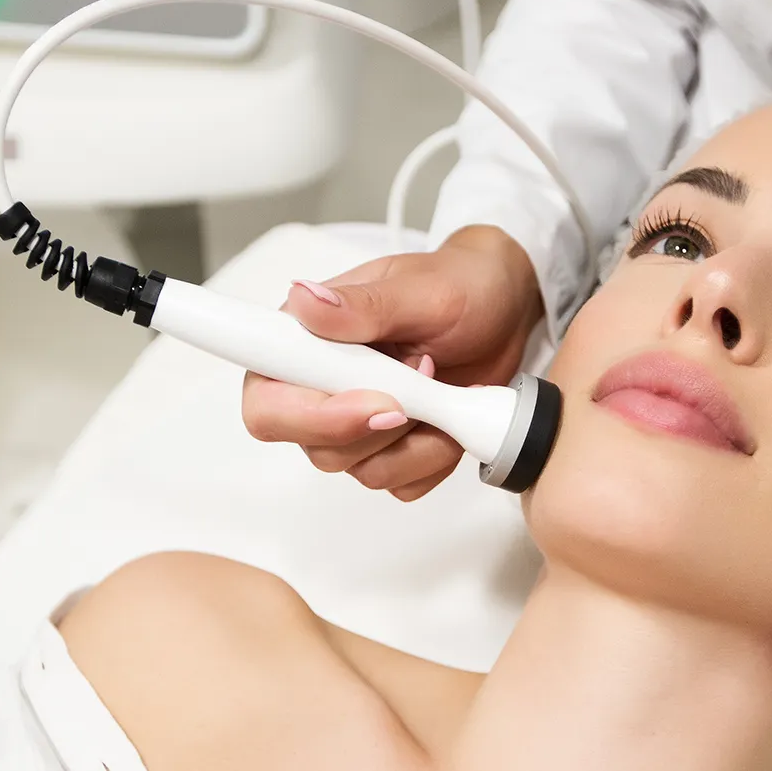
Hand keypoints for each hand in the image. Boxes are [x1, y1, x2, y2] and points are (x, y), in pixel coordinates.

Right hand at [240, 225, 543, 500]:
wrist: (504, 311)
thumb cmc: (459, 287)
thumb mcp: (418, 289)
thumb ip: (362, 306)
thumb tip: (304, 301)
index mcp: (304, 343)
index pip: (267, 405)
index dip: (312, 417)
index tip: (378, 399)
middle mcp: (319, 389)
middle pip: (317, 448)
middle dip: (381, 427)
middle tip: (425, 377)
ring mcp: (354, 426)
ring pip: (364, 471)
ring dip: (417, 439)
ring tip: (442, 388)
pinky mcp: (391, 451)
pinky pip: (402, 483)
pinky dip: (436, 456)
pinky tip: (450, 415)